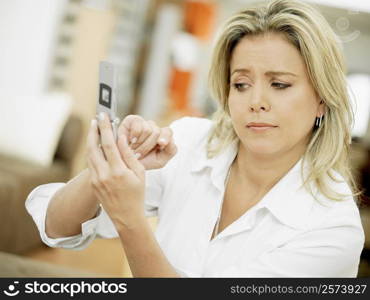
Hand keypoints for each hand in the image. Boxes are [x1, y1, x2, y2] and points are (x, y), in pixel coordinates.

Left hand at [86, 113, 145, 227]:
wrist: (126, 216)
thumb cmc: (137, 194)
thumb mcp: (139, 174)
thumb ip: (130, 155)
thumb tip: (121, 138)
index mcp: (118, 172)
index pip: (109, 144)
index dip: (106, 128)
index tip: (105, 117)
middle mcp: (103, 175)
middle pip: (93, 147)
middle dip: (93, 130)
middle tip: (95, 119)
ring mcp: (96, 180)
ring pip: (89, 155)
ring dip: (91, 140)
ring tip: (94, 129)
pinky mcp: (93, 184)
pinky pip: (90, 164)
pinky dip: (92, 152)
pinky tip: (96, 145)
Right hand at [117, 115, 176, 169]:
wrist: (125, 163)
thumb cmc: (144, 162)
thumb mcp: (160, 161)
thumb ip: (171, 150)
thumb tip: (168, 140)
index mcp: (163, 137)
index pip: (168, 132)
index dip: (165, 137)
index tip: (161, 143)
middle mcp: (154, 128)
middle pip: (157, 132)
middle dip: (147, 146)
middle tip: (139, 154)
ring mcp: (143, 122)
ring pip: (147, 129)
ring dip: (139, 143)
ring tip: (133, 149)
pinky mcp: (132, 119)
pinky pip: (137, 126)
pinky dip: (134, 136)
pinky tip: (130, 141)